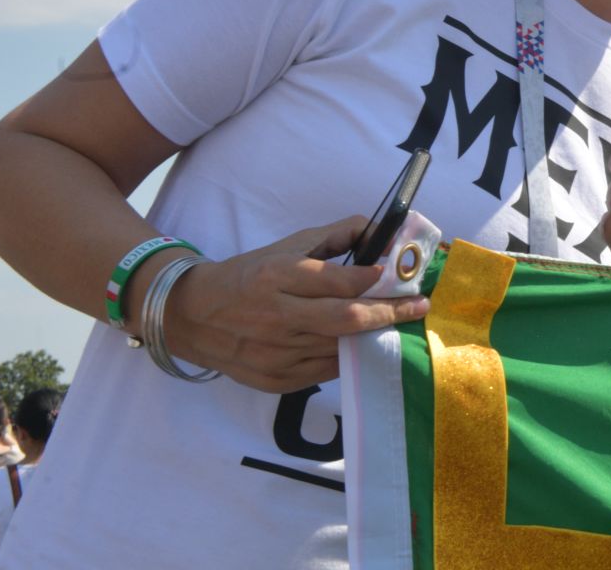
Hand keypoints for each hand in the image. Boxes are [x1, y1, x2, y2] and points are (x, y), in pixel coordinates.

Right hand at [163, 215, 431, 393]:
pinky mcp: (275, 380)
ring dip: (375, 337)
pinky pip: (326, 371)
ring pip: (341, 348)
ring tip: (400, 324)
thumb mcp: (286, 246)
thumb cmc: (249, 275)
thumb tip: (378, 230)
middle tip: (420, 306)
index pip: (340, 281)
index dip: (374, 278)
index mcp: (278, 277)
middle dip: (390, 313)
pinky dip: (348, 356)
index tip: (400, 275)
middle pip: (347, 319)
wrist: (191, 316)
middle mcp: (277, 316)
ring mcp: (275, 353)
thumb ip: (335, 236)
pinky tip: (364, 344)